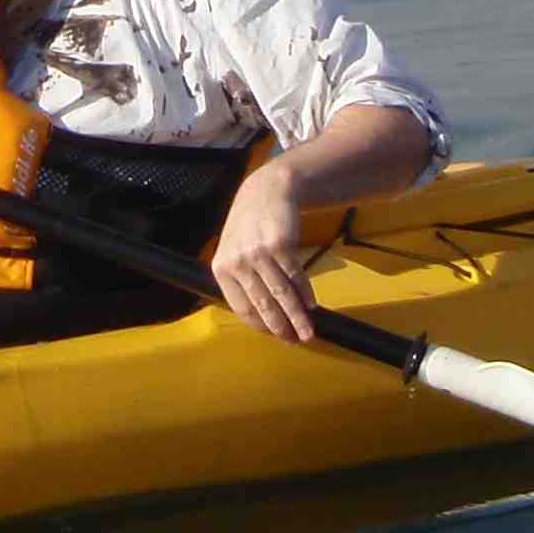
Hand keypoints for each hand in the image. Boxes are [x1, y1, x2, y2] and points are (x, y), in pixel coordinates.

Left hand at [208, 161, 321, 342]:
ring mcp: (259, 253)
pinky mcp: (280, 244)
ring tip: (308, 331)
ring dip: (297, 316)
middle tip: (295, 341)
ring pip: (281, 293)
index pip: (242, 308)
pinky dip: (305, 293)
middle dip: (281, 327)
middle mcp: (238, 262)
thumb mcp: (233, 251)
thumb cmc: (249, 227)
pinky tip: (312, 305)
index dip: (261, 326)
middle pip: (262, 304)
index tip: (276, 336)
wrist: (265, 191)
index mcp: (221, 268)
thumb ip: (240, 281)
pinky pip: (295, 276)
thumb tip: (261, 317)